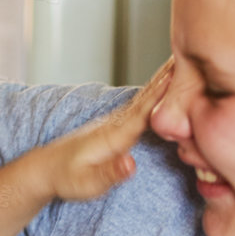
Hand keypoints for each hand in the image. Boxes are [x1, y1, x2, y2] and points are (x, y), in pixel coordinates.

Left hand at [31, 56, 174, 202]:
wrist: (45, 170)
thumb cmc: (66, 179)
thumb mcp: (88, 184)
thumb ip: (111, 173)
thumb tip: (131, 163)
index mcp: (114, 135)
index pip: (145, 111)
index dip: (164, 93)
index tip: (182, 73)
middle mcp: (116, 123)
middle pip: (147, 96)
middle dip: (168, 76)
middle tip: (189, 51)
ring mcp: (115, 122)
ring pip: (145, 96)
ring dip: (163, 77)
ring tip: (182, 57)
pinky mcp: (115, 125)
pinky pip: (141, 103)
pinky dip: (155, 89)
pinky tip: (164, 81)